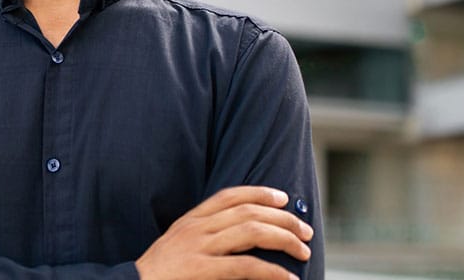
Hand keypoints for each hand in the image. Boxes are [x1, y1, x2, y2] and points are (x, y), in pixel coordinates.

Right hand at [135, 186, 312, 279]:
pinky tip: (287, 278)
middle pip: (248, 212)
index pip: (229, 195)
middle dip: (283, 219)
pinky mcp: (200, 271)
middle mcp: (195, 229)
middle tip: (305, 231)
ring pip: (251, 232)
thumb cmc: (158, 274)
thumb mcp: (177, 245)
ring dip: (284, 239)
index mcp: (190, 220)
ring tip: (303, 251)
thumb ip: (203, 236)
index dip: (259, 193)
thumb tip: (239, 237)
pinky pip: (245, 267)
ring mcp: (198, 248)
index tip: (283, 199)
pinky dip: (272, 272)